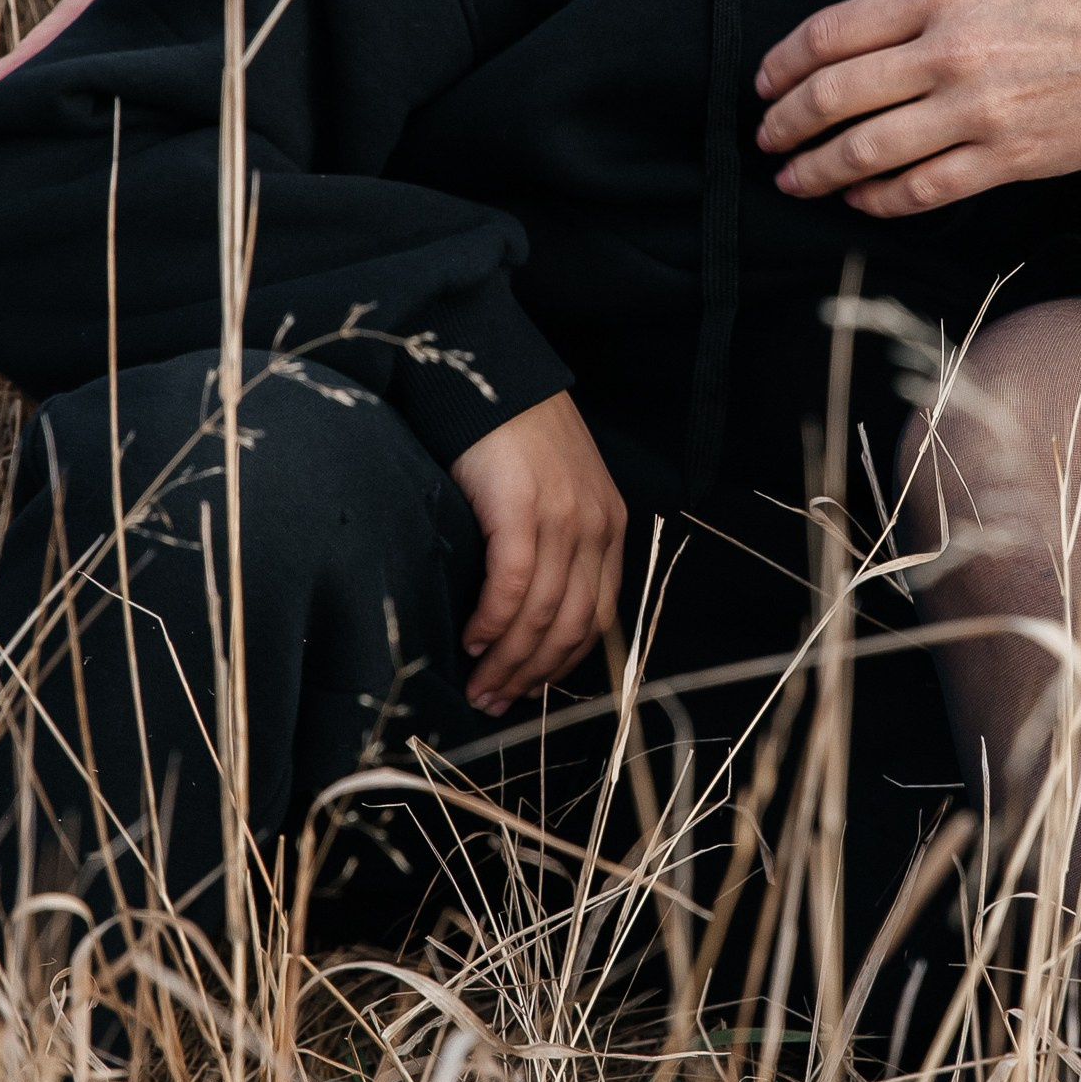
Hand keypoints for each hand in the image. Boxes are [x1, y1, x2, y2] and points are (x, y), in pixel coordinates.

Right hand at [448, 391, 627, 710]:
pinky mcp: (523, 510)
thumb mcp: (552, 491)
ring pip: (542, 614)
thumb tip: (522, 613)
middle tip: (493, 703)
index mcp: (609, 525)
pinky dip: (493, 622)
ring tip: (477, 687)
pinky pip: (513, 586)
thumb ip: (553, 543)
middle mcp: (595, 526)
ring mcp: (563, 519)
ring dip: (509, 662)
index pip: (599, 615)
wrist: (491, 378)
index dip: (563, 661)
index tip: (529, 690)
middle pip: (573, 625)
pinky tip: (471, 640)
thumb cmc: (511, 437)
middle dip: (533, 675)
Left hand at [753, 0, 1080, 213]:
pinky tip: (861, 200)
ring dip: (818, 169)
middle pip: (836, 94)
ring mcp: (979, 109)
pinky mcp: (1011, 157)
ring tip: (794, 178)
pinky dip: (881, 199)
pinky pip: (925, 188)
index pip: (833, 30)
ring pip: (868, 150)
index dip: (784, 61)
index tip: (766, 81)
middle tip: (765, 137)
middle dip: (787, 121)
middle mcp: (952, 50)